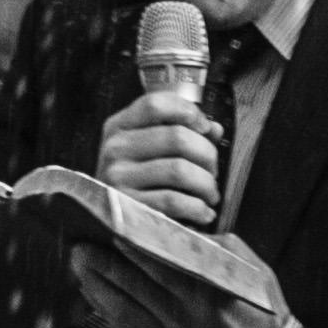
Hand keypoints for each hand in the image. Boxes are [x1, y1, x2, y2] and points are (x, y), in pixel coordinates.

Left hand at [70, 238, 288, 327]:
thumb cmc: (264, 315)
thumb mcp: (255, 274)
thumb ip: (221, 249)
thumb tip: (186, 231)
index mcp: (208, 290)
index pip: (160, 262)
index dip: (131, 246)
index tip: (110, 229)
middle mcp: (185, 314)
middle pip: (134, 282)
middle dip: (103, 262)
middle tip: (79, 245)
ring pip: (124, 306)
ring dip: (97, 284)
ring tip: (78, 266)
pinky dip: (106, 312)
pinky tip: (91, 295)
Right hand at [96, 84, 226, 228]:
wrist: (113, 222)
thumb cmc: (139, 181)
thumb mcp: (151, 149)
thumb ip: (182, 133)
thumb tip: (214, 129)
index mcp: (119, 127)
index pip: (155, 104)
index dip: (188, 112)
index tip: (205, 128)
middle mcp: (114, 149)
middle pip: (177, 137)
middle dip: (208, 156)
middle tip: (212, 171)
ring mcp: (117, 178)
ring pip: (180, 170)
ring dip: (207, 184)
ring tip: (210, 194)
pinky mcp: (128, 206)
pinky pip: (174, 201)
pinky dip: (198, 208)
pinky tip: (203, 212)